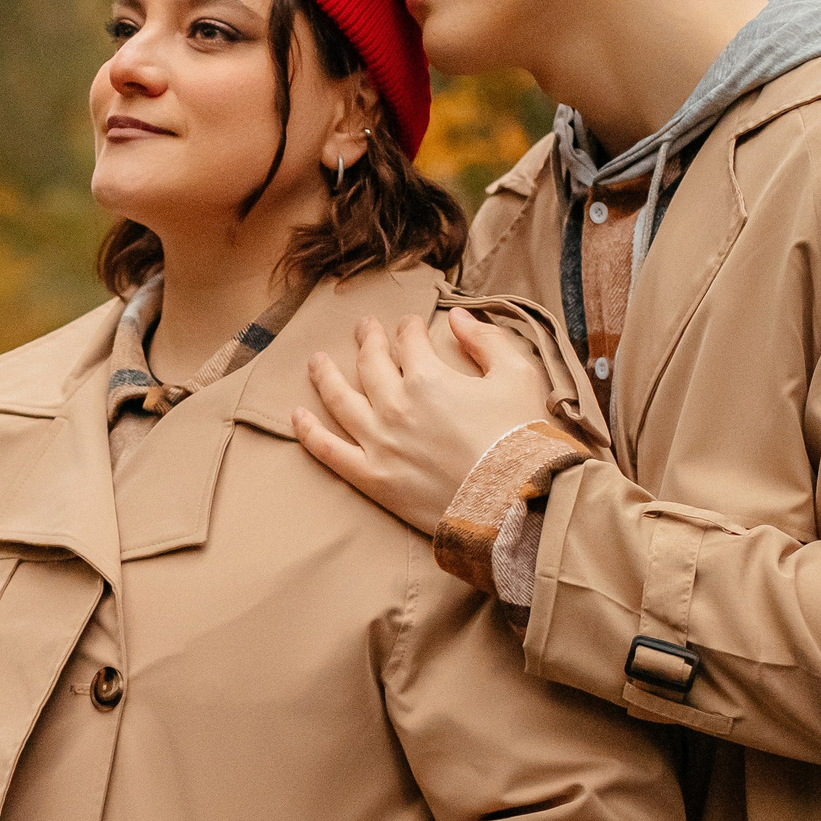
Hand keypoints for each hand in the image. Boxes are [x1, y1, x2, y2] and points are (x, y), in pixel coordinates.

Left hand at [292, 307, 554, 535]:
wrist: (519, 503)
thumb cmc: (524, 438)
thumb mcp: (518, 375)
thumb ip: (487, 341)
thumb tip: (459, 317)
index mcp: (428, 378)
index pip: (409, 341)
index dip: (409, 328)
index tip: (410, 324)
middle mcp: (395, 406)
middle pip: (370, 363)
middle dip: (367, 340)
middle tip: (363, 328)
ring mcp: (379, 443)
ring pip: (340, 400)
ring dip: (325, 376)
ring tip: (316, 361)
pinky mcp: (373, 479)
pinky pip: (329, 451)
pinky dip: (309, 432)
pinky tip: (296, 416)